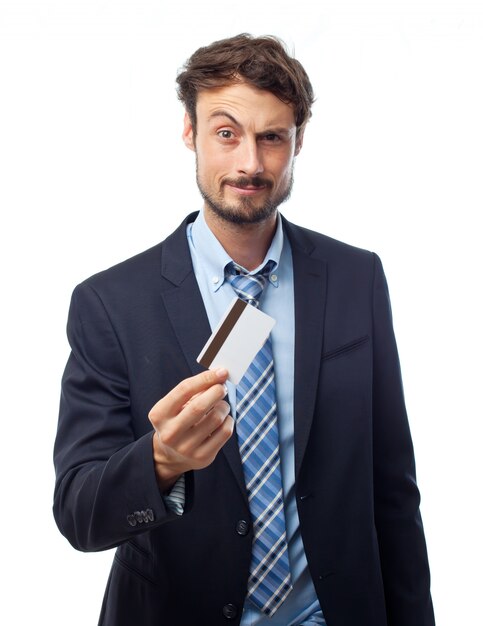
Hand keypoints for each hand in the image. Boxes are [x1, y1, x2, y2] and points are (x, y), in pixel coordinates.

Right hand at [148, 368, 233, 491]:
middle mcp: (170, 433)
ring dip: (224, 406)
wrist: (171, 455)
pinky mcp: (203, 457)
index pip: (184, 390)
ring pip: (216, 418)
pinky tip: (223, 419)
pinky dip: (228, 420)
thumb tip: (219, 376)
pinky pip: (225, 432)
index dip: (206, 378)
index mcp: (159, 414)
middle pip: (199, 406)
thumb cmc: (177, 420)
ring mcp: (186, 448)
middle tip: (223, 388)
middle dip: (216, 391)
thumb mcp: (176, 405)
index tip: (222, 372)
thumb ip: (195, 390)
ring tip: (222, 405)